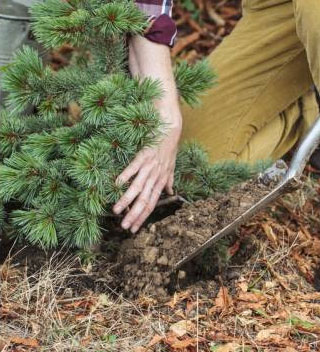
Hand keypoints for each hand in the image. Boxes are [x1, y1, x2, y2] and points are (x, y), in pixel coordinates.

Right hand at [113, 117, 180, 231]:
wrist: (170, 123)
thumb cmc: (169, 143)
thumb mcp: (171, 164)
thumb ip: (169, 179)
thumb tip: (170, 192)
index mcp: (161, 179)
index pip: (152, 203)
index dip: (143, 217)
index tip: (134, 228)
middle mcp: (156, 175)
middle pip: (145, 200)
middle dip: (134, 215)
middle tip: (124, 227)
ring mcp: (150, 165)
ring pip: (138, 187)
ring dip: (127, 200)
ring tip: (116, 211)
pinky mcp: (145, 154)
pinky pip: (134, 167)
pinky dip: (125, 176)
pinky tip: (116, 185)